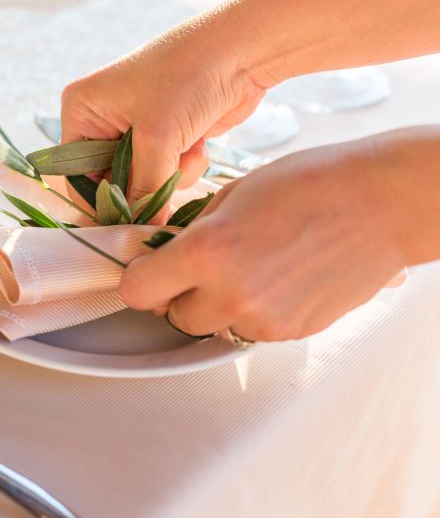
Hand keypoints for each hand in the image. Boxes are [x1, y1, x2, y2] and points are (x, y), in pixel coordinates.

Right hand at [60, 25, 271, 208]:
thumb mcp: (157, 137)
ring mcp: (136, 127)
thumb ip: (144, 190)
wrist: (243, 48)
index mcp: (82, 111)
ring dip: (169, 174)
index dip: (99, 202)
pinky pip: (167, 171)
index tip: (123, 224)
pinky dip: (185, 164)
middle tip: (164, 184)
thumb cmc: (187, 76)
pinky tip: (200, 143)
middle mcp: (103, 119)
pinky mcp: (168, 134)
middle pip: (111, 181)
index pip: (76, 175)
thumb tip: (142, 231)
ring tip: (188, 148)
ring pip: (143, 180)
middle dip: (143, 185)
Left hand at [119, 139, 406, 341]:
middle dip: (179, 296)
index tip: (151, 268)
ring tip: (248, 269)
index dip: (141, 278)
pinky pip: (250, 331)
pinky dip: (252, 312)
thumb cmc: (308, 184)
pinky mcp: (291, 332)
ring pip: (213, 328)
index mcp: (206, 252)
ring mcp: (263, 319)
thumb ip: (192, 232)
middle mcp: (230, 294)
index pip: (138, 290)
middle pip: (173, 317)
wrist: (381, 203)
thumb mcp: (231, 195)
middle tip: (201, 269)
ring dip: (216, 307)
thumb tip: (166, 254)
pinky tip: (276, 279)